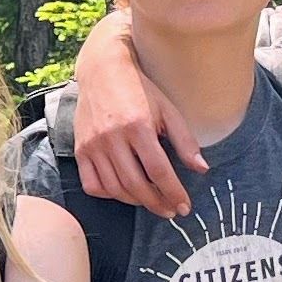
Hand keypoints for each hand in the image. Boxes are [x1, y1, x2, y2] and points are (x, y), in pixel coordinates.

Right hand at [72, 24, 201, 217]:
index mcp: (138, 126)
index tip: (184, 206)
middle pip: (136, 185)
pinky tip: (124, 192)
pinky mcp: (80, 149)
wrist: (102, 71)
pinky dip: (109, 194)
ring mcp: (93, 145)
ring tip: (151, 202)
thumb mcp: (168, 110)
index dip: (174, 193)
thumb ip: (185, 141)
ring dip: (136, 201)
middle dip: (157, 203)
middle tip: (170, 210)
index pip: (159, 171)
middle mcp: (112, 138)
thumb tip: (201, 169)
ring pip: (114, 188)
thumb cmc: (139, 89)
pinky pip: (92, 184)